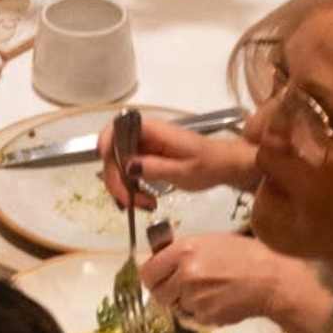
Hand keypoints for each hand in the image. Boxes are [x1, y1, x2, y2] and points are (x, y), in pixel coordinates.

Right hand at [101, 102, 254, 215]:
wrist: (226, 166)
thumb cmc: (210, 165)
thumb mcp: (185, 171)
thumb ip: (155, 167)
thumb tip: (126, 166)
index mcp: (153, 130)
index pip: (118, 128)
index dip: (107, 144)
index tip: (109, 167)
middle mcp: (144, 136)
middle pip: (113, 153)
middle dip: (117, 180)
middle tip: (131, 203)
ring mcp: (144, 148)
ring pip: (118, 165)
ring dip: (124, 188)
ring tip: (144, 205)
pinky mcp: (147, 159)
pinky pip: (129, 172)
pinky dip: (131, 188)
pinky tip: (144, 201)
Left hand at [144, 226, 330, 332]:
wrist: (270, 279)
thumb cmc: (244, 255)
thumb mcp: (209, 242)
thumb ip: (181, 252)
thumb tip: (159, 260)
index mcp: (183, 251)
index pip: (148, 272)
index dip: (152, 277)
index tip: (159, 278)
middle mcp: (185, 274)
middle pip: (158, 293)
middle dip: (167, 292)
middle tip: (181, 288)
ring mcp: (194, 298)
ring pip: (175, 306)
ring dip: (185, 303)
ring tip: (207, 292)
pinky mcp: (205, 316)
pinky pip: (192, 317)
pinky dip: (201, 312)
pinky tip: (218, 301)